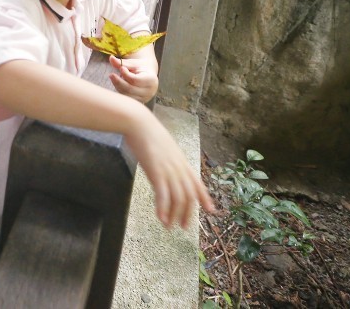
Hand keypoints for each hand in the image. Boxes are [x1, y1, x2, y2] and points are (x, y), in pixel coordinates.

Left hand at [109, 54, 157, 102]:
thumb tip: (111, 58)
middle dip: (119, 82)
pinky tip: (117, 83)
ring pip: (127, 94)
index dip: (126, 75)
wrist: (147, 75)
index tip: (120, 68)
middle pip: (130, 89)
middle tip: (111, 75)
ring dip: (118, 86)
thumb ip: (122, 62)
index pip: (136, 80)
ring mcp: (144, 98)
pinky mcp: (138, 102)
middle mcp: (149, 91)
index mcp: (151, 80)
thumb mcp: (133, 63)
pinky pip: (126, 98)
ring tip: (114, 77)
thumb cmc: (140, 68)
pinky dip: (120, 91)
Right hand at [125, 110, 215, 229]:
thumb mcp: (164, 147)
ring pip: (178, 198)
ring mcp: (169, 170)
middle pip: (189, 195)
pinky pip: (163, 195)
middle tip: (184, 227)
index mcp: (182, 162)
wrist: (139, 123)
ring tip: (169, 226)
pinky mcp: (157, 172)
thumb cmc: (147, 133)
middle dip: (188, 213)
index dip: (205, 198)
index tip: (211, 210)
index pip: (198, 183)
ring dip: (175, 215)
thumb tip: (166, 167)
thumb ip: (168, 159)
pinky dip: (163, 209)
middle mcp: (179, 168)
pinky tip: (161, 218)